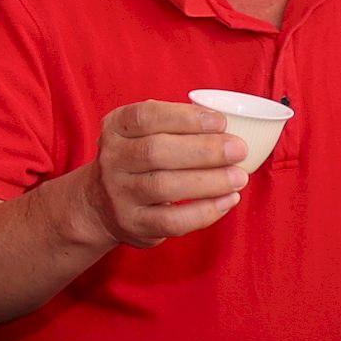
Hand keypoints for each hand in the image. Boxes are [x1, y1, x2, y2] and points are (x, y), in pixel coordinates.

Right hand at [71, 102, 246, 248]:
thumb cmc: (139, 161)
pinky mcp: (133, 223)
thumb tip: (226, 128)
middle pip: (156, 151)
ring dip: (209, 181)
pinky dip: (205, 211)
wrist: (101, 203)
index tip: (221, 122)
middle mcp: (112, 159)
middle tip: (239, 150)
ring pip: (164, 186)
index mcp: (116, 128)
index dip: (185, 118)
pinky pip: (172, 220)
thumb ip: (175, 125)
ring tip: (239, 177)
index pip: (146, 117)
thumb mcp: (144, 133)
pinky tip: (228, 200)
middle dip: (204, 150)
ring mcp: (119, 193)